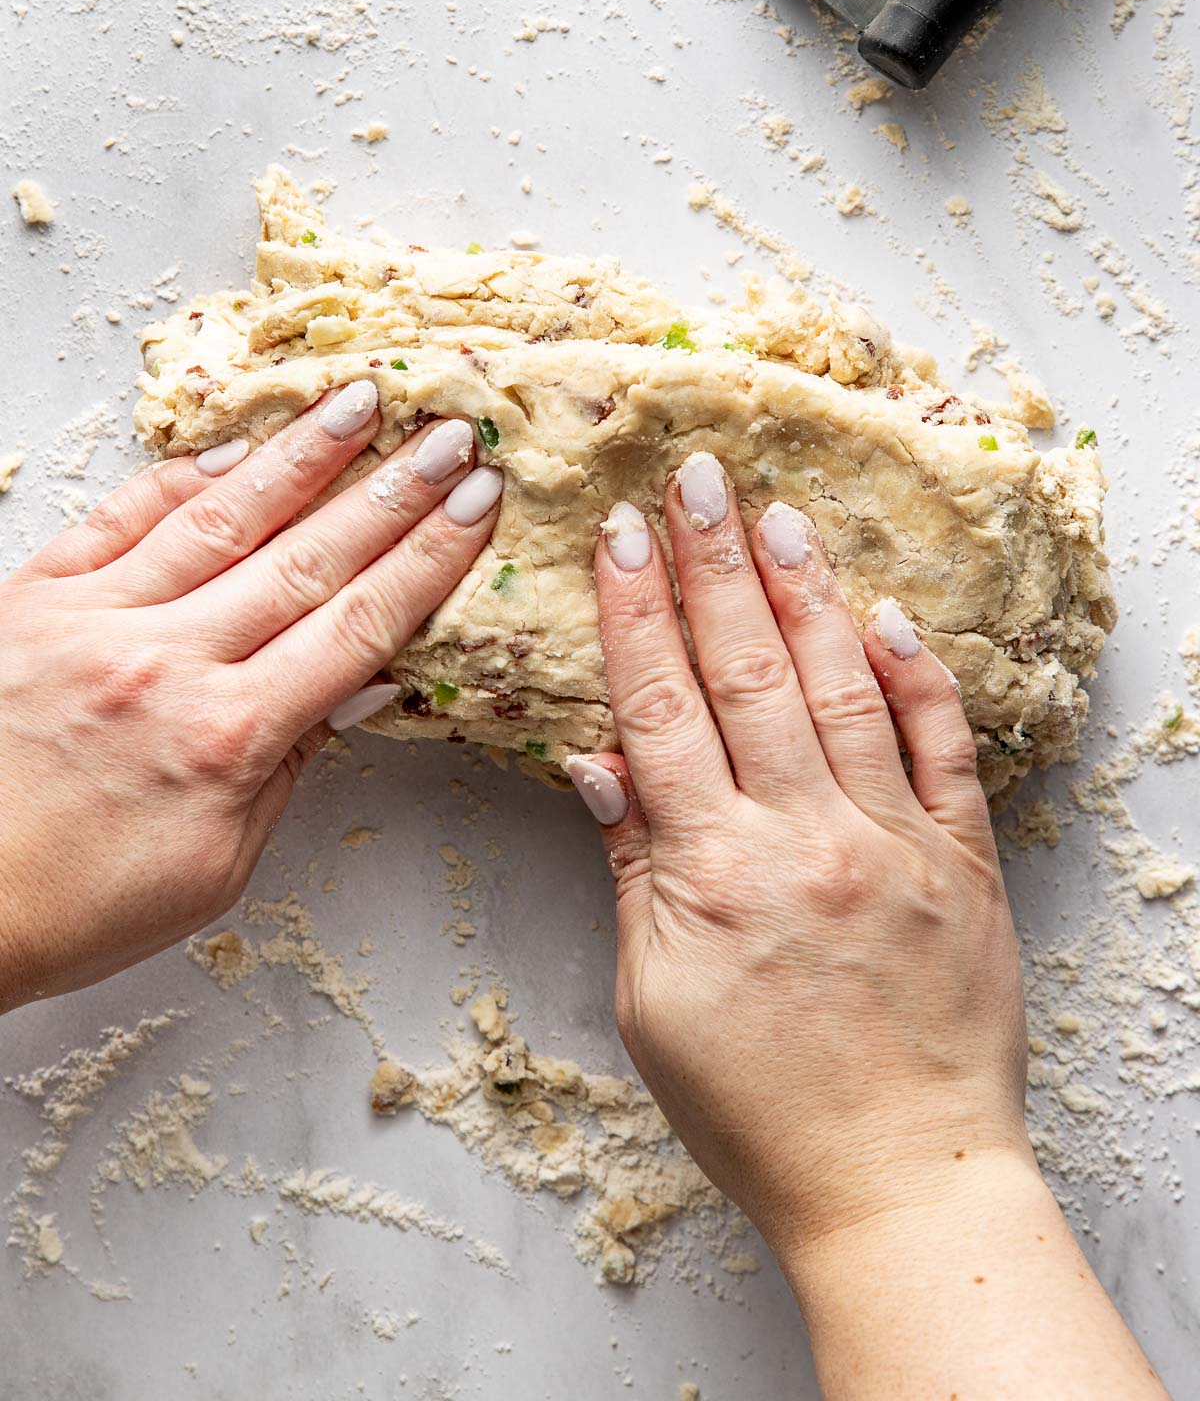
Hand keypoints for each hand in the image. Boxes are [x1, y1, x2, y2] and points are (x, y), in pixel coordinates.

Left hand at [0, 383, 501, 1012]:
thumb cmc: (78, 902)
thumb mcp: (216, 863)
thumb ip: (288, 767)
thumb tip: (356, 686)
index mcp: (227, 739)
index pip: (358, 626)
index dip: (429, 558)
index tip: (477, 505)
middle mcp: (168, 664)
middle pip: (307, 559)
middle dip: (392, 491)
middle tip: (449, 435)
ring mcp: (96, 621)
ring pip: (220, 519)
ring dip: (300, 456)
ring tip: (360, 402)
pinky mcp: (33, 599)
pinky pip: (119, 518)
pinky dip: (180, 476)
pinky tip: (233, 447)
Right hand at [569, 454, 1163, 1398]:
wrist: (898, 1180)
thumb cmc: (757, 1108)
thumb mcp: (656, 998)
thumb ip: (634, 866)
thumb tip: (597, 759)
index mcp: (716, 869)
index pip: (662, 708)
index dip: (635, 613)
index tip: (617, 535)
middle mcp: (807, 836)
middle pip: (747, 671)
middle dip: (713, 563)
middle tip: (694, 477)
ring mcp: (894, 843)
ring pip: (841, 689)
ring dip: (805, 593)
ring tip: (777, 513)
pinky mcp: (964, 864)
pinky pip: (943, 751)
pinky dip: (916, 679)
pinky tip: (886, 618)